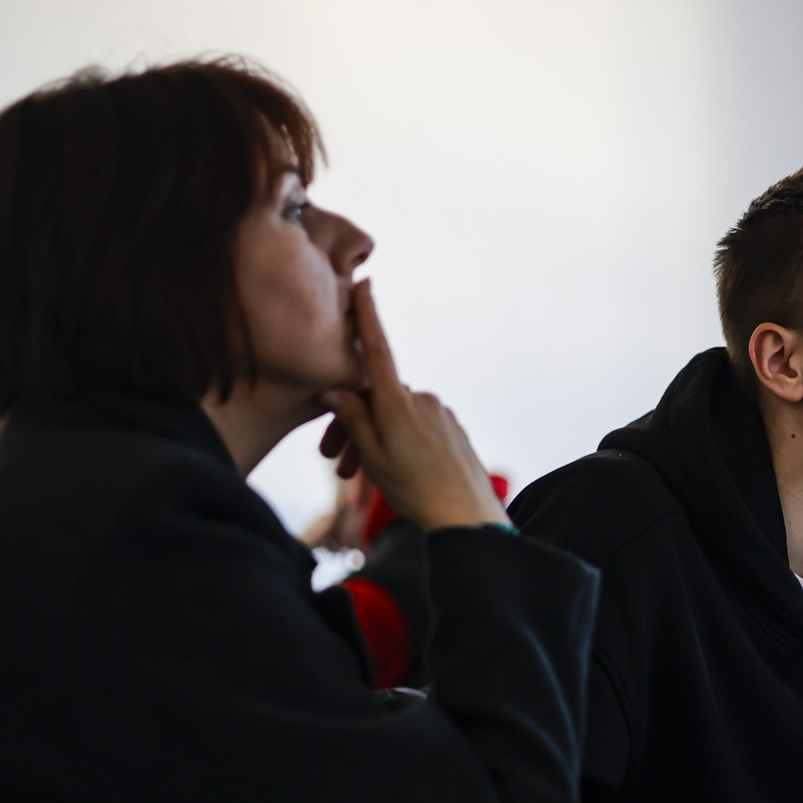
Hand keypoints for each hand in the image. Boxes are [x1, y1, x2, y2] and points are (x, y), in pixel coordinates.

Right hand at [319, 282, 507, 531]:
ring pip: (396, 416)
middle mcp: (421, 400)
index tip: (364, 285)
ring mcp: (440, 413)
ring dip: (376, 440)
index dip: (368, 317)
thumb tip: (336, 389)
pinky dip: (400, 443)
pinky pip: (418, 427)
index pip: (377, 350)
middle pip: (377, 399)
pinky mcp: (452, 428)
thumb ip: (352, 419)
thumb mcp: (372, 457)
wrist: (468, 516)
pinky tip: (399, 473)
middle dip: (353, 424)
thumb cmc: (415, 490)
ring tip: (361, 478)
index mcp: (397, 404)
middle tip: (335, 464)